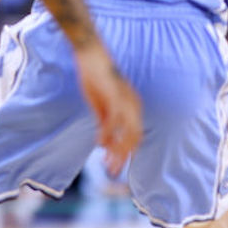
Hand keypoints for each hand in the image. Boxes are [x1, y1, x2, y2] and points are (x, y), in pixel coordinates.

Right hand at [74, 42, 141, 175]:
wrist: (92, 56)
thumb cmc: (96, 80)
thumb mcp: (101, 107)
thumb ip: (105, 125)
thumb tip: (105, 145)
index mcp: (133, 109)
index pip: (136, 136)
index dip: (128, 153)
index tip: (119, 167)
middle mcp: (134, 106)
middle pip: (135, 138)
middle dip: (124, 157)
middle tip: (113, 171)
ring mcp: (127, 102)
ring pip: (128, 133)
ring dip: (118, 151)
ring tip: (108, 164)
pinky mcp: (116, 98)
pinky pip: (114, 122)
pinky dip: (107, 135)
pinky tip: (98, 144)